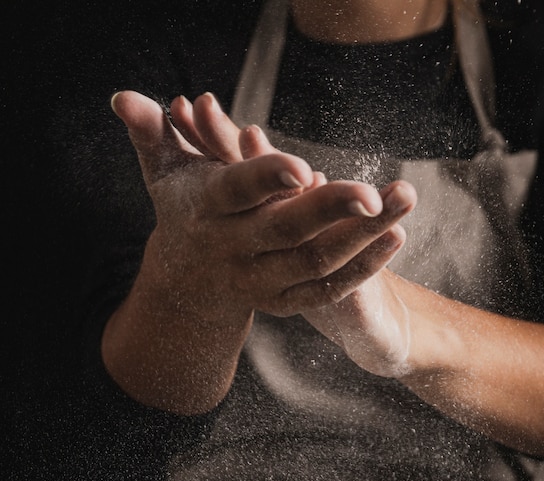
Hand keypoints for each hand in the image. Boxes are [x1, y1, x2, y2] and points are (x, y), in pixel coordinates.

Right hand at [164, 92, 419, 376]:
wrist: (189, 282)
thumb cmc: (185, 211)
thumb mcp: (163, 173)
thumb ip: (151, 133)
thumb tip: (122, 97)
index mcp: (207, 210)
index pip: (236, 190)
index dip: (265, 178)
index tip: (302, 165)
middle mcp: (232, 249)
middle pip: (284, 231)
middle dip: (328, 211)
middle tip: (372, 193)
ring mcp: (259, 281)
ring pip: (315, 263)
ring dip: (362, 238)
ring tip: (402, 203)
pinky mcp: (282, 301)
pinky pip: (326, 291)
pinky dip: (361, 268)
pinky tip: (393, 238)